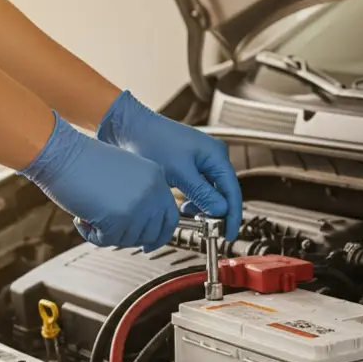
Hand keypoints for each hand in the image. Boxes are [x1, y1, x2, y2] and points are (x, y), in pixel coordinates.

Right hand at [19, 114, 178, 250]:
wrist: (61, 152)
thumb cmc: (84, 161)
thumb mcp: (124, 174)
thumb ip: (138, 198)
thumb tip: (142, 232)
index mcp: (156, 178)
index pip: (170, 218)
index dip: (159, 236)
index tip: (148, 246)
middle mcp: (152, 191)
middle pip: (150, 234)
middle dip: (128, 238)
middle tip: (107, 228)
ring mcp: (137, 206)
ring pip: (128, 240)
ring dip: (106, 234)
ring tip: (89, 214)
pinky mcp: (118, 218)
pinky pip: (107, 241)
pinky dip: (91, 235)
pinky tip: (81, 218)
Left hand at [97, 90, 242, 240]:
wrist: (130, 127)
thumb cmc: (153, 142)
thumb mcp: (179, 172)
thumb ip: (202, 193)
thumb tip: (222, 211)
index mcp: (216, 155)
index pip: (232, 191)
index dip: (232, 215)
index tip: (228, 235)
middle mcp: (213, 156)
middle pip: (224, 192)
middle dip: (217, 213)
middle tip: (210, 232)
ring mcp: (201, 160)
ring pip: (211, 191)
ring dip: (204, 207)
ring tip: (193, 218)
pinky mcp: (189, 164)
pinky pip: (199, 187)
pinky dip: (194, 200)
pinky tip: (184, 207)